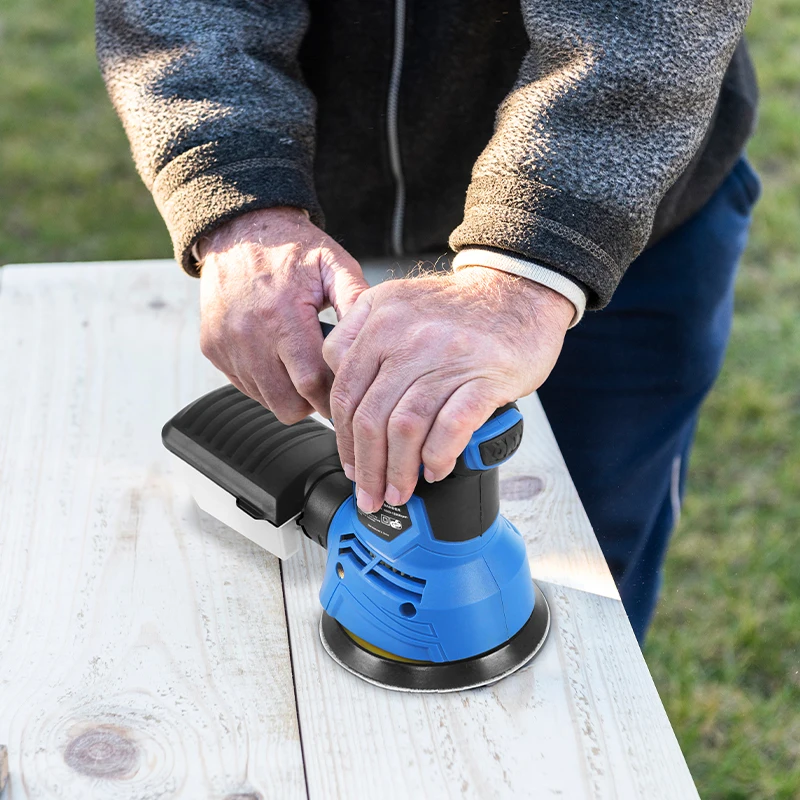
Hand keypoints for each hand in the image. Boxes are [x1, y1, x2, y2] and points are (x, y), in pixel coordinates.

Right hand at [198, 207, 368, 421]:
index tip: (347, 394)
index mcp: (283, 315)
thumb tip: (376, 339)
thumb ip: (356, 299)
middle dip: (312, 405)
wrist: (239, 230)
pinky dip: (265, 383)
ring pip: (265, 400)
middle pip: (287, 404)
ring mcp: (227, 344)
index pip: (312, 383)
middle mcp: (249, 334)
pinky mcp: (213, 349)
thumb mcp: (333, 263)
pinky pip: (244, 386)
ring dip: (288, 394)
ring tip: (302, 367)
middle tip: (326, 387)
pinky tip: (278, 358)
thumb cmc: (292, 248)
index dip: (333, 396)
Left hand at [322, 267, 573, 512]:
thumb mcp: (396, 302)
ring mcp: (447, 356)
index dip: (343, 439)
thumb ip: (360, 335)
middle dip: (367, 468)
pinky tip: (436, 469)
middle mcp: (408, 336)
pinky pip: (451, 426)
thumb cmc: (460, 307)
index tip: (351, 464)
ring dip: (399, 471)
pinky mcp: (485, 376)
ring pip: (405, 428)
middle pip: (370, 417)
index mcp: (380, 320)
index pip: (344, 392)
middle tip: (371, 494)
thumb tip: (340, 386)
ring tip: (401, 491)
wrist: (519, 290)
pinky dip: (438, 456)